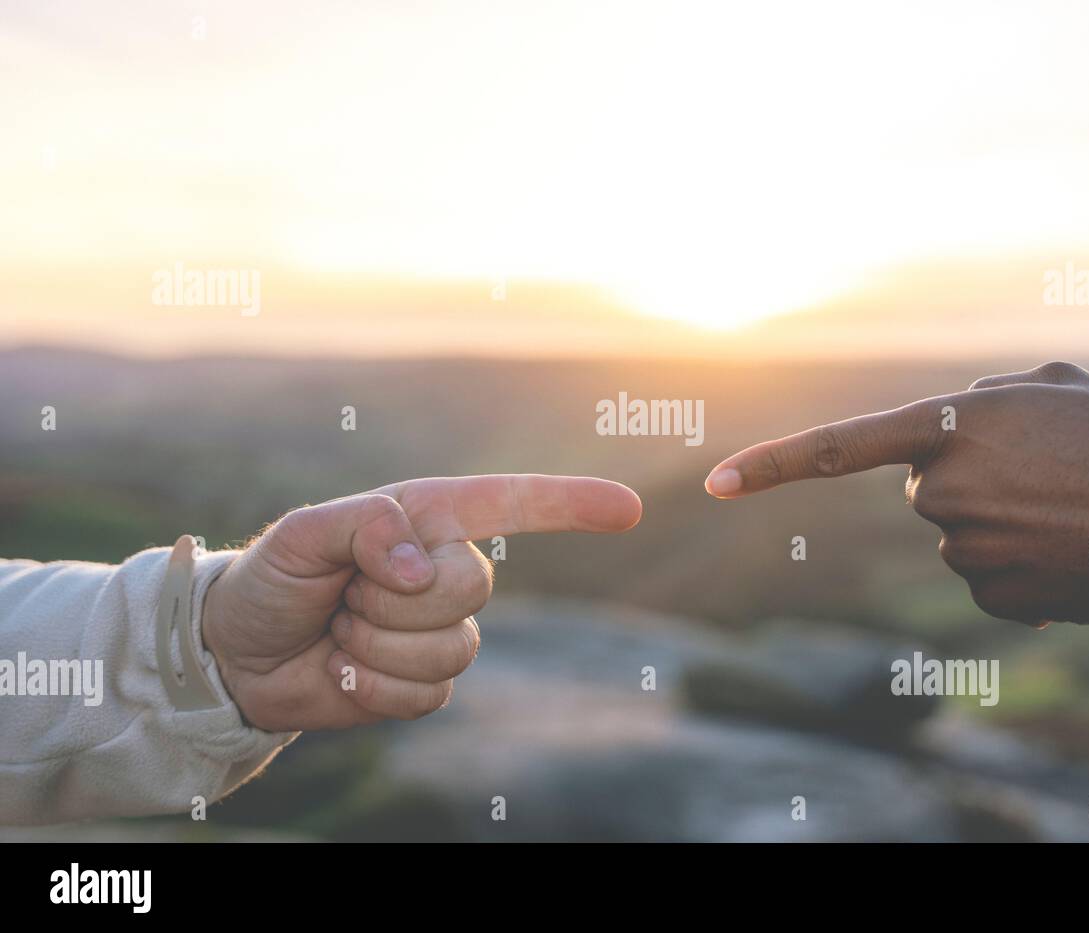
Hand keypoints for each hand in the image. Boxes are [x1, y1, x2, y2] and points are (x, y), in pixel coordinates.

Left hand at [201, 475, 640, 729]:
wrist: (240, 654)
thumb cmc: (272, 577)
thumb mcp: (300, 534)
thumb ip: (364, 526)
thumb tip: (422, 564)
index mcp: (427, 515)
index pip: (514, 503)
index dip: (573, 504)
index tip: (629, 509)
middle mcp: (445, 567)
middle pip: (475, 586)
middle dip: (396, 599)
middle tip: (346, 593)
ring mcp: (442, 628)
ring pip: (453, 648)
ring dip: (378, 645)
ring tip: (342, 628)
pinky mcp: (427, 681)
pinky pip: (429, 693)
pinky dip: (374, 686)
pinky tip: (345, 669)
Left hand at [705, 362, 1088, 624]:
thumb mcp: (1053, 384)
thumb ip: (983, 396)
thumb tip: (953, 422)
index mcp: (951, 428)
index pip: (840, 448)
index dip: (774, 464)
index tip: (714, 485)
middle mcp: (943, 492)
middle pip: (922, 487)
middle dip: (963, 476)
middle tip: (1036, 470)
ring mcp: (964, 550)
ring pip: (955, 532)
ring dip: (995, 519)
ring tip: (1063, 506)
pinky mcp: (990, 597)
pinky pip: (982, 575)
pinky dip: (1014, 563)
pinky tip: (1063, 548)